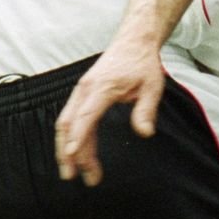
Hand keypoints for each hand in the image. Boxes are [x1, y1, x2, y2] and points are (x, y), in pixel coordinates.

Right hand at [54, 35, 163, 185]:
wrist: (133, 41)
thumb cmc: (142, 64)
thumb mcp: (153, 86)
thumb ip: (146, 111)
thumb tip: (145, 133)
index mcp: (102, 87)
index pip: (85, 116)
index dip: (78, 137)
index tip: (73, 156)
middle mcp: (85, 89)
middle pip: (68, 124)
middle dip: (67, 151)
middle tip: (72, 177)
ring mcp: (81, 91)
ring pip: (65, 123)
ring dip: (66, 148)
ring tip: (74, 173)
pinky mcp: (82, 94)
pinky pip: (71, 119)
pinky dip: (71, 138)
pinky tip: (77, 154)